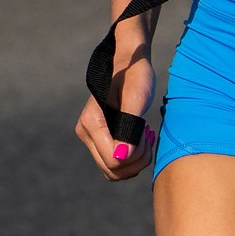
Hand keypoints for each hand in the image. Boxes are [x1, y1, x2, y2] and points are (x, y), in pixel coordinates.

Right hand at [75, 54, 154, 181]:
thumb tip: (121, 157)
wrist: (130, 64)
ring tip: (145, 136)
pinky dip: (133, 158)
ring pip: (114, 171)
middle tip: (148, 136)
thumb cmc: (135, 76)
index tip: (146, 131)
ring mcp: (91, 138)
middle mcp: (86, 132)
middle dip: (137, 160)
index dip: (135, 154)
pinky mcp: (100, 140)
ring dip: (136, 161)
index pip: (113, 160)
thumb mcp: (137, 99)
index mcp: (91, 122)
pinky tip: (141, 139)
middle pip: (112, 169)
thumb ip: (129, 128)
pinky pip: (116, 163)